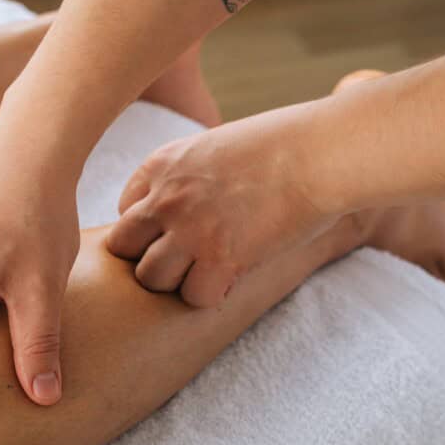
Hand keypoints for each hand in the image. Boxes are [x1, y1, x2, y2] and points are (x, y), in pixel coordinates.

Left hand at [107, 106, 338, 305]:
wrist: (321, 153)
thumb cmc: (282, 146)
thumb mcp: (215, 147)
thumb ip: (187, 178)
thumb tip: (179, 214)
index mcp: (161, 165)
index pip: (124, 213)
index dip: (151, 230)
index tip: (182, 231)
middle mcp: (166, 197)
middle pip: (123, 249)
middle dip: (149, 258)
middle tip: (186, 260)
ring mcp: (189, 228)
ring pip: (150, 279)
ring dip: (178, 282)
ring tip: (208, 271)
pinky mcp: (221, 257)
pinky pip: (193, 297)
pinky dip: (213, 295)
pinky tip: (233, 278)